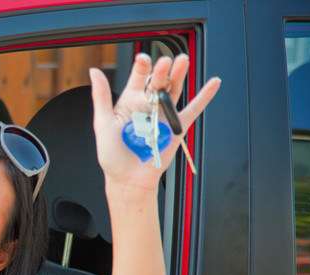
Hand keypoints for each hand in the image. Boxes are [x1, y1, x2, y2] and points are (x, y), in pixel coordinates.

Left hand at [89, 53, 220, 192]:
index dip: (142, 67)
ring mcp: (164, 116)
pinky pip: (193, 110)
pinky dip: (204, 97)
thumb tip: (95, 71)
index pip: (138, 78)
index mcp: (130, 101)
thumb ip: (101, 97)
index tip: (144, 59)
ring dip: (180, 75)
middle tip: (164, 62)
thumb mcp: (102, 123)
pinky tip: (214, 82)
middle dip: (161, 70)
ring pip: (174, 90)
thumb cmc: (113, 155)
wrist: (128, 180)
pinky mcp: (177, 128)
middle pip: (158, 81)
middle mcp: (148, 105)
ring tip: (183, 60)